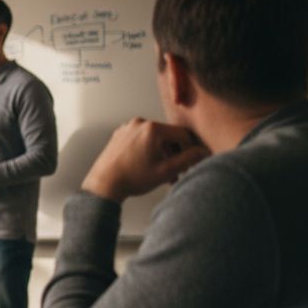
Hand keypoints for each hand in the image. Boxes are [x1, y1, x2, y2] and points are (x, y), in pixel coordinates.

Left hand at [81, 118, 209, 202]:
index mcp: (152, 128)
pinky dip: (149, 151)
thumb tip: (204, 152)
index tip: (194, 161)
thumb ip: (188, 159)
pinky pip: (141, 140)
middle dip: (176, 154)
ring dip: (163, 154)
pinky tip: (151, 167)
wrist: (103, 184)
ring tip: (166, 174)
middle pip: (168, 136)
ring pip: (155, 139)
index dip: (192, 149)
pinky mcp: (120, 135)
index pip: (182, 134)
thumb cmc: (132, 178)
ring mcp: (127, 128)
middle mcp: (139, 123)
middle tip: (180, 172)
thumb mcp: (166, 171)